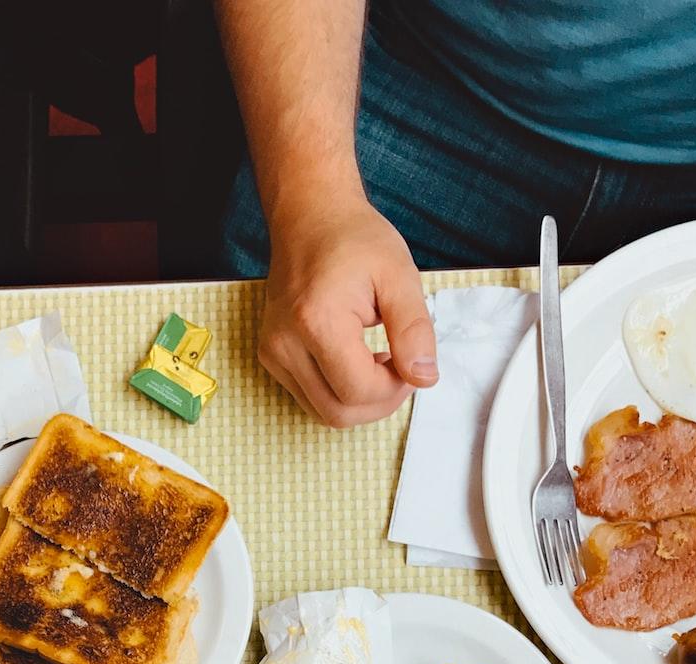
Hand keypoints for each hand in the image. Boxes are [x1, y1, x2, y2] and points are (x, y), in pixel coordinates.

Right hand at [257, 196, 436, 427]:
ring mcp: (273, 352)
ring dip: (360, 401)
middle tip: (401, 371)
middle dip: (379, 403)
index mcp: (316, 321)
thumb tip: (424, 377)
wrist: (310, 218)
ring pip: (323, 413)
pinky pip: (310, 398)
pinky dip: (340, 393)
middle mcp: (285, 343)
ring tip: (380, 364)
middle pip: (337, 413)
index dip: (395, 389)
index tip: (412, 364)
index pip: (359, 391)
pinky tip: (357, 363)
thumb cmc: (353, 240)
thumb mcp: (399, 276)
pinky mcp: (270, 356)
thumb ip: (414, 330)